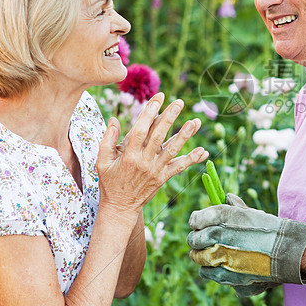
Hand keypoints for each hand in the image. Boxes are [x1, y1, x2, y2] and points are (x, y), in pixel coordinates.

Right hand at [97, 93, 207, 217]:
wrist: (120, 208)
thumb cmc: (110, 182)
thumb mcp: (102, 162)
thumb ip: (107, 141)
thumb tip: (114, 120)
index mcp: (128, 155)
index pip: (140, 130)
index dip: (150, 113)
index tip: (158, 98)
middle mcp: (143, 161)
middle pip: (158, 136)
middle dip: (169, 118)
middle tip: (179, 103)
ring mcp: (155, 170)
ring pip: (172, 150)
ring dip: (184, 136)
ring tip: (195, 122)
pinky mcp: (163, 178)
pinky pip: (178, 167)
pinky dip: (191, 159)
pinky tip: (203, 151)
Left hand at [187, 193, 305, 288]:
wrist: (287, 251)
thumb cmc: (270, 229)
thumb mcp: (251, 212)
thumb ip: (234, 206)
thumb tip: (225, 197)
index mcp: (221, 217)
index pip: (195, 220)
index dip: (196, 222)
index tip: (198, 225)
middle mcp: (218, 237)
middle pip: (193, 241)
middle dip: (196, 241)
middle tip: (202, 241)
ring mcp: (222, 259)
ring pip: (199, 261)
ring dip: (203, 258)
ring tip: (213, 256)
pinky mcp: (228, 277)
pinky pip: (210, 275)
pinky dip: (215, 272)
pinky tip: (224, 268)